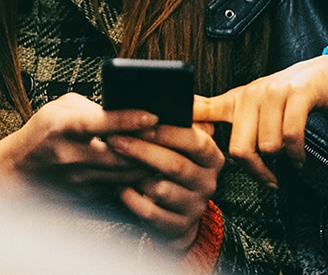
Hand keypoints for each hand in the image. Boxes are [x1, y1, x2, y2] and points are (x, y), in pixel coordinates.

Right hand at [0, 92, 156, 192]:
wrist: (18, 170)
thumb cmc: (43, 132)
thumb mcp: (61, 108)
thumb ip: (93, 108)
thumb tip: (127, 110)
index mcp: (62, 127)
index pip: (99, 123)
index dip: (128, 119)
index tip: (153, 115)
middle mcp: (70, 155)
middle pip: (118, 153)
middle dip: (148, 145)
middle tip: (174, 135)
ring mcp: (78, 179)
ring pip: (123, 173)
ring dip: (148, 163)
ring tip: (170, 151)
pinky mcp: (86, 194)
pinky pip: (119, 186)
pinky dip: (137, 177)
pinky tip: (154, 169)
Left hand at [103, 123, 224, 251]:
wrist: (178, 214)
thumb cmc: (174, 170)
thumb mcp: (182, 148)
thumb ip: (177, 127)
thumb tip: (155, 102)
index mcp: (212, 157)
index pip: (195, 141)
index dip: (167, 133)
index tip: (139, 124)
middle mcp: (207, 182)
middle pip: (175, 165)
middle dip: (142, 150)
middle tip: (116, 139)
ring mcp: (194, 206)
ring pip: (162, 189)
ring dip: (137, 177)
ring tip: (119, 166)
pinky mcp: (177, 225)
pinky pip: (150, 212)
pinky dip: (132, 199)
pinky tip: (122, 188)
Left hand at [193, 55, 327, 186]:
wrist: (320, 75)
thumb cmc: (285, 96)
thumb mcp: (252, 105)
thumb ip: (228, 121)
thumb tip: (202, 142)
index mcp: (235, 100)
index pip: (203, 110)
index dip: (190, 126)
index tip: (183, 145)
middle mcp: (251, 95)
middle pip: (239, 148)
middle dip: (255, 170)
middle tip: (267, 178)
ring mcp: (274, 93)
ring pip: (268, 145)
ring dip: (282, 158)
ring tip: (288, 156)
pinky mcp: (297, 94)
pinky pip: (291, 136)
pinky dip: (297, 154)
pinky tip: (298, 157)